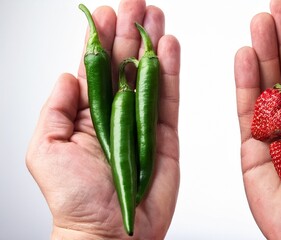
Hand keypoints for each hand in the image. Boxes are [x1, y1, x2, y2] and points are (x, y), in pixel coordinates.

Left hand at [26, 0, 179, 238]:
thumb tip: (68, 75)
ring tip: (156, 17)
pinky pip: (169, 98)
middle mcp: (115, 114)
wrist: (109, 234)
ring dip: (152, 45)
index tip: (105, 13)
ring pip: (149, 75)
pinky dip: (171, 72)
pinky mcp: (165, 135)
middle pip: (124, 65)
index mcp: (86, 115)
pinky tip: (171, 48)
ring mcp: (142, 122)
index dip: (99, 40)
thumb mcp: (44, 150)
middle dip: (129, 32)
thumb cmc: (73, 200)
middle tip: (137, 3)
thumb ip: (55, 109)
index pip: (94, 68)